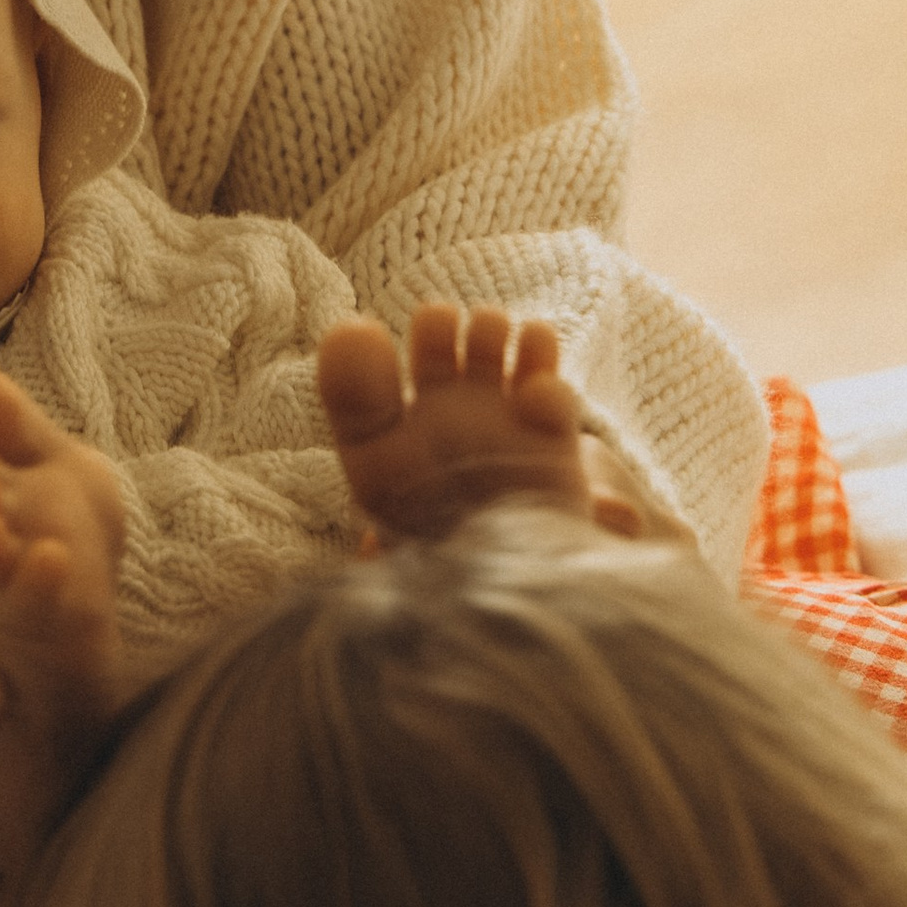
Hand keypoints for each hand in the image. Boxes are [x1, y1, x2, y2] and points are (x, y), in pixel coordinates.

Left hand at [316, 305, 657, 544]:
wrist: (476, 582)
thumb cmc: (416, 523)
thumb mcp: (373, 458)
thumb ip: (352, 393)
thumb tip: (352, 324)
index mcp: (418, 403)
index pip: (432, 335)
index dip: (437, 324)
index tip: (437, 330)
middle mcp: (465, 405)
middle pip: (479, 332)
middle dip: (478, 326)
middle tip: (470, 339)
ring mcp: (510, 421)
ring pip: (521, 345)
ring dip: (517, 340)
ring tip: (505, 348)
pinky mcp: (551, 446)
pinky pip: (554, 395)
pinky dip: (548, 385)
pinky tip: (534, 399)